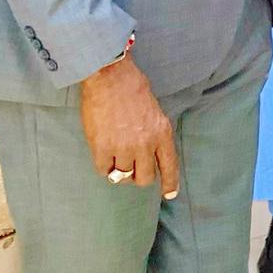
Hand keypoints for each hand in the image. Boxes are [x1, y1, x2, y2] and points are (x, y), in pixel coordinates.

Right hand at [80, 54, 177, 198]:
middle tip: (130, 168)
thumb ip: (153, 133)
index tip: (169, 195)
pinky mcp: (102, 148)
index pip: (169, 165)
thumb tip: (147, 153)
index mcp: (162, 133)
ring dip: (118, 171)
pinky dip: (103, 165)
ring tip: (114, 157)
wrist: (110, 78)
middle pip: (144, 178)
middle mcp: (146, 144)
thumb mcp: (154, 111)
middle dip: (137, 177)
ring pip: (122, 176)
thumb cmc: (132, 88)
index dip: (170, 183)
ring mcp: (124, 148)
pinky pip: (103, 170)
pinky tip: (102, 154)